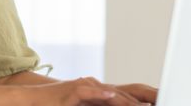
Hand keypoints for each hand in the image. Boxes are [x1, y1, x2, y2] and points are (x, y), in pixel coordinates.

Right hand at [25, 77, 150, 105]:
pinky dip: (102, 94)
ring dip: (126, 101)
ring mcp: (84, 87)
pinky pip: (89, 92)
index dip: (139, 103)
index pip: (124, 99)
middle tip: (155, 105)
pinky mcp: (73, 90)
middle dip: (139, 103)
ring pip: (110, 95)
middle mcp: (94, 86)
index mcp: (98, 93)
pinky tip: (112, 95)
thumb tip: (112, 105)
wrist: (34, 99)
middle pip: (121, 96)